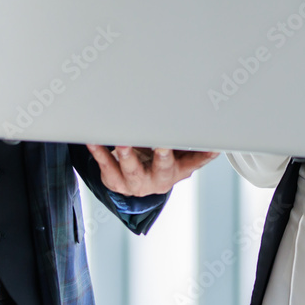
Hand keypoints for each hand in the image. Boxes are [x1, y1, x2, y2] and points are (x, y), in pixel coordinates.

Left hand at [86, 145, 218, 195]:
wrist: (136, 184)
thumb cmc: (158, 162)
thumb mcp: (177, 156)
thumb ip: (189, 143)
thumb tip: (208, 120)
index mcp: (178, 171)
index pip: (194, 162)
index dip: (203, 156)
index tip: (210, 145)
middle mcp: (158, 180)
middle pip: (162, 168)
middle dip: (162, 156)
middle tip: (161, 144)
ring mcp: (136, 183)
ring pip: (131, 170)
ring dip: (127, 154)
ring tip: (123, 142)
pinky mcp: (114, 181)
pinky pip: (106, 166)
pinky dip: (100, 153)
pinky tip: (94, 140)